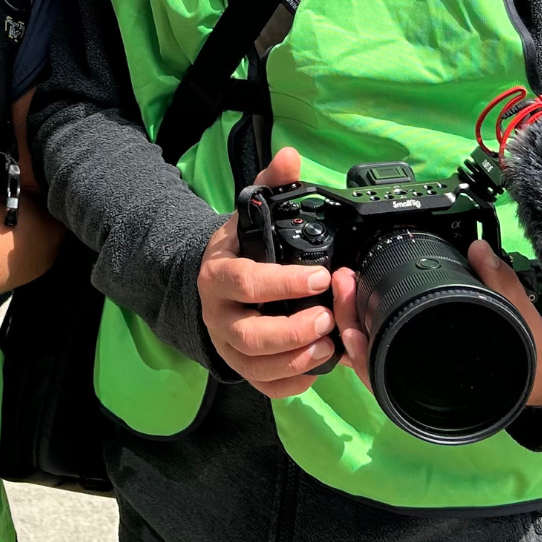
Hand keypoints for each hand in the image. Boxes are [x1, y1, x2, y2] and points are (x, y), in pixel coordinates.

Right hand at [199, 147, 335, 398]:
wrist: (213, 279)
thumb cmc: (241, 247)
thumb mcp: (250, 212)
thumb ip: (271, 184)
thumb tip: (289, 155)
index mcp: (219, 273)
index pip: (246, 283)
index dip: (284, 283)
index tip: (322, 277)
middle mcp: (217, 313)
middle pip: (248, 334)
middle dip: (292, 331)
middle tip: (328, 318)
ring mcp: (226, 344)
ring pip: (255, 365)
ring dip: (296, 359)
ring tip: (328, 344)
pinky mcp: (240, 367)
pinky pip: (263, 386)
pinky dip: (291, 383)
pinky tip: (316, 366)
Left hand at [333, 240, 541, 407]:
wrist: (539, 373)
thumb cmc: (526, 357)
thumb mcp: (519, 320)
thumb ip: (501, 286)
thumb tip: (478, 249)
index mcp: (438, 382)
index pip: (386, 379)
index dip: (363, 356)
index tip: (352, 327)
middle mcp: (416, 379)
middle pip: (365, 358)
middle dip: (347, 320)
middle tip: (343, 281)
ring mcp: (409, 365)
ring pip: (365, 350)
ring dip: (348, 317)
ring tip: (344, 283)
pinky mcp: (409, 348)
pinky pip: (375, 340)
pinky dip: (361, 321)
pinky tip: (352, 296)